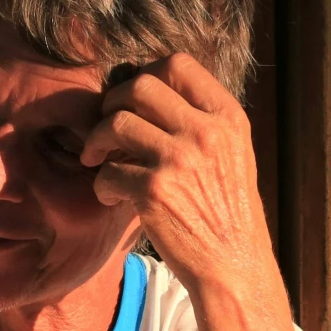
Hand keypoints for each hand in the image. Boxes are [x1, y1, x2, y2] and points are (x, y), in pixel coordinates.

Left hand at [79, 54, 273, 301]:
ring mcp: (179, 159)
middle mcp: (205, 132)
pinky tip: (111, 197)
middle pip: (140, 85)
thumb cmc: (228, 213)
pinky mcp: (154, 191)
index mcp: (228, 118)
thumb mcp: (233, 154)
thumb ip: (203, 120)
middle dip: (113, 102)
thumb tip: (152, 89)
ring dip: (97, 141)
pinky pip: (106, 172)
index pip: (179, 64)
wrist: (233, 266)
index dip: (147, 73)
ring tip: (97, 160)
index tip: (135, 99)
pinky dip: (101, 185)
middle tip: (107, 126)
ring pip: (115, 123)